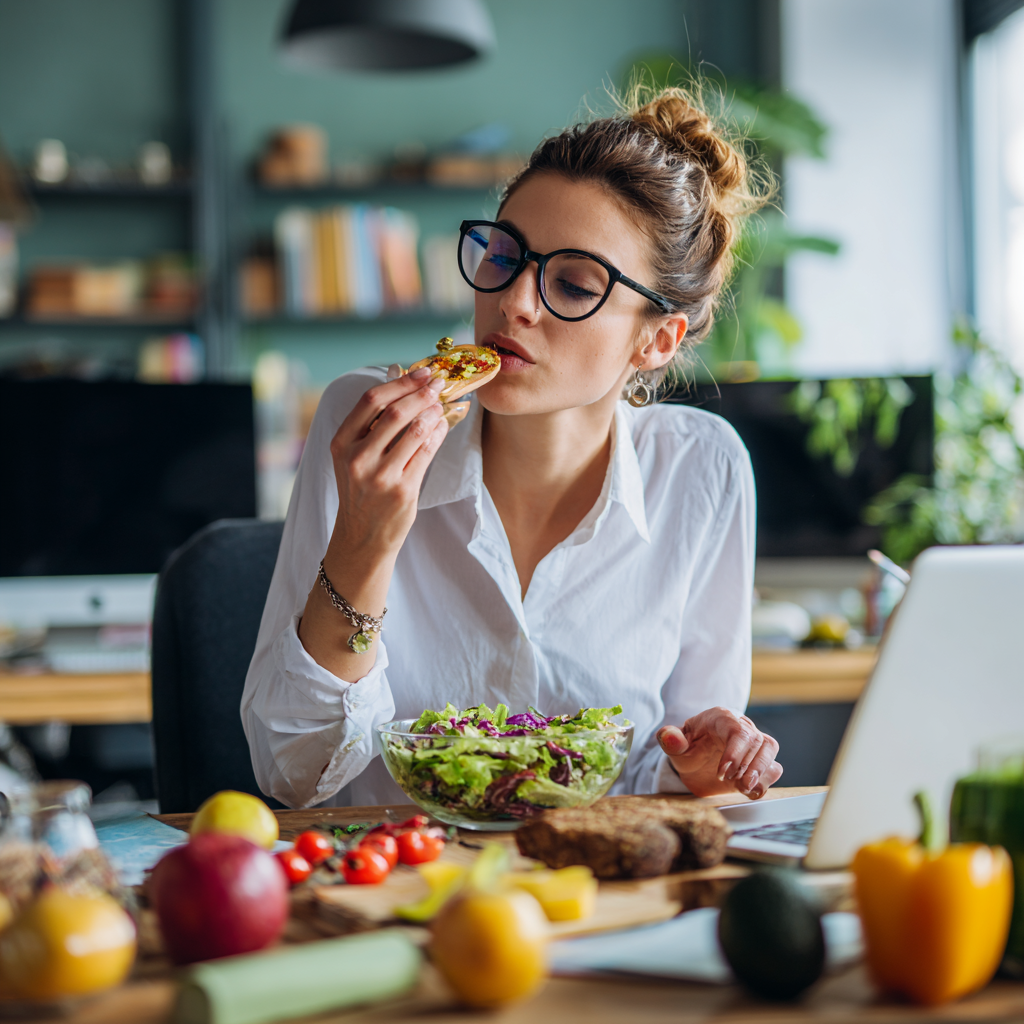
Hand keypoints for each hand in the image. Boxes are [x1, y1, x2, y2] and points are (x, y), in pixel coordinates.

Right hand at [327, 366, 447, 563]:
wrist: (362, 537)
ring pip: (415, 430)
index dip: (401, 382)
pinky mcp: (403, 490)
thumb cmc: (362, 492)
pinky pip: (427, 452)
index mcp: (341, 443)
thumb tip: (406, 385)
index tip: (421, 372)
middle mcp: (357, 458)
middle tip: (439, 384)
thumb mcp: (353, 457)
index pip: (371, 400)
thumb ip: (372, 425)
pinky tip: (442, 425)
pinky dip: (439, 434)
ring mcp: (381, 476)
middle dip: (422, 393)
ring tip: (442, 405)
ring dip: (434, 412)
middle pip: (396, 412)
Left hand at [657, 708, 781, 798]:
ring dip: (761, 772)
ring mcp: (753, 746)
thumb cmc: (688, 748)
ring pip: (770, 751)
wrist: (696, 763)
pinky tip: (748, 791)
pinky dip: (764, 781)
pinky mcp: (759, 764)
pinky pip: (773, 768)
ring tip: (743, 788)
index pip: (737, 730)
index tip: (722, 773)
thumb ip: (670, 739)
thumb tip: (667, 736)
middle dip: (749, 765)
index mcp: (721, 718)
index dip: (734, 752)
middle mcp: (742, 728)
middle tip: (734, 783)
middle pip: (759, 740)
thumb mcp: (676, 746)